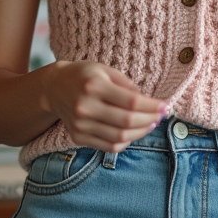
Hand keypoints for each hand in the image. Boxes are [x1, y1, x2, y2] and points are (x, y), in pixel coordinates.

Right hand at [40, 61, 166, 152]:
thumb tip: (149, 102)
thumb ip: (127, 85)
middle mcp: (85, 106)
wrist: (53, 88)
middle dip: (149, 120)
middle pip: (127, 122)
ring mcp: (80, 124)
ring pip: (119, 138)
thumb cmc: (84, 75)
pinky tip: (133, 133)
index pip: (131, 102)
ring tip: (150, 124)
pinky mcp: (78, 137)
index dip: (152, 106)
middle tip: (160, 116)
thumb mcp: (105, 70)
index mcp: (94, 85)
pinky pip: (108, 147)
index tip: (165, 106)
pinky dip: (125, 142)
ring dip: (141, 133)